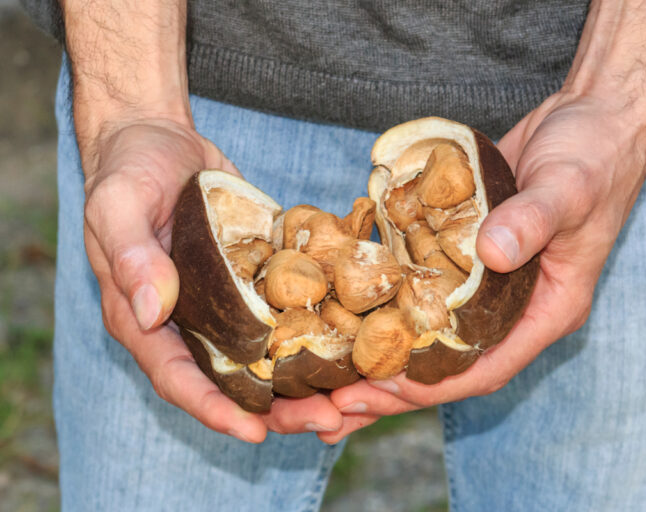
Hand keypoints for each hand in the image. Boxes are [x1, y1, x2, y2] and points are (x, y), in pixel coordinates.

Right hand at [83, 119, 343, 441]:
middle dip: (275, 407)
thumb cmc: (127, 171)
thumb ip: (131, 257)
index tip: (255, 433)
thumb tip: (150, 312)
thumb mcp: (118, 206)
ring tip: (349, 394)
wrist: (159, 139)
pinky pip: (280, 311)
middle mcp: (186, 321)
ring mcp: (220, 303)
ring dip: (303, 378)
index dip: (214, 410)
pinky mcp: (249, 279)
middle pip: (229, 379)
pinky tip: (351, 340)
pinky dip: (311, 331)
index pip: (177, 378)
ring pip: (262, 354)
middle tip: (326, 420)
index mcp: (143, 319)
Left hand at [318, 89, 645, 443]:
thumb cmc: (595, 155)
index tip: (381, 390)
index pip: (488, 367)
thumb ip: (532, 221)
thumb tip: (491, 255)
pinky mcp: (464, 250)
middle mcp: (514, 305)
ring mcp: (488, 280)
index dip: (434, 385)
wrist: (593, 116)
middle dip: (393, 386)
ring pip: (430, 329)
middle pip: (449, 361)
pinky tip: (345, 304)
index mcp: (548, 309)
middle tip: (335, 403)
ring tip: (329, 372)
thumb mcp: (569, 188)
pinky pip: (424, 284)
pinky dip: (388, 297)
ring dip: (382, 350)